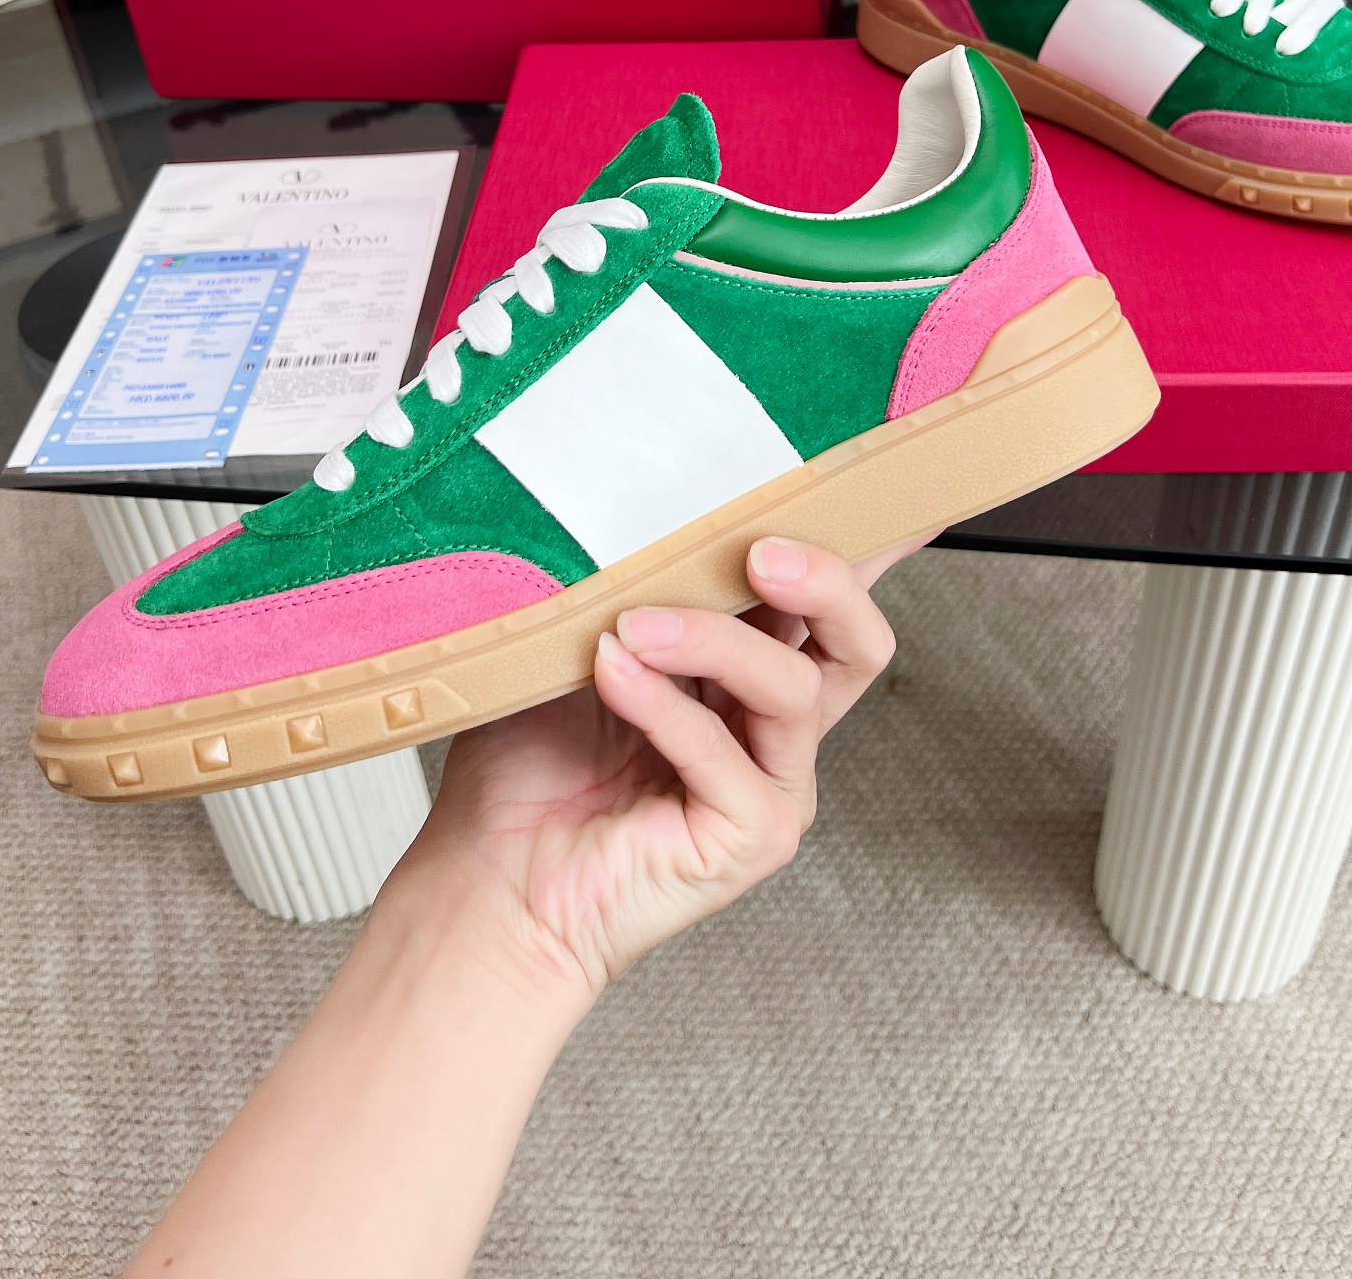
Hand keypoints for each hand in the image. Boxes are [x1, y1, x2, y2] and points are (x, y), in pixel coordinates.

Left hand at [380, 536, 909, 1010]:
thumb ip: (632, 581)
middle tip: (759, 551)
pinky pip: (727, 756)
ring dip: (713, 639)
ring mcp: (774, 783)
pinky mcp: (751, 835)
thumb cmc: (529, 761)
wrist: (489, 876)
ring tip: (632, 625)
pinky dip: (668, 708)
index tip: (860, 475)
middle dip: (826, 580)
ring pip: (792, 685)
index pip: (824, 595)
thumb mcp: (582, 639)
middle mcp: (776, 724)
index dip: (862, 538)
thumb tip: (640, 491)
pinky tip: (613, 675)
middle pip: (858, 639)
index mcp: (748, 668)